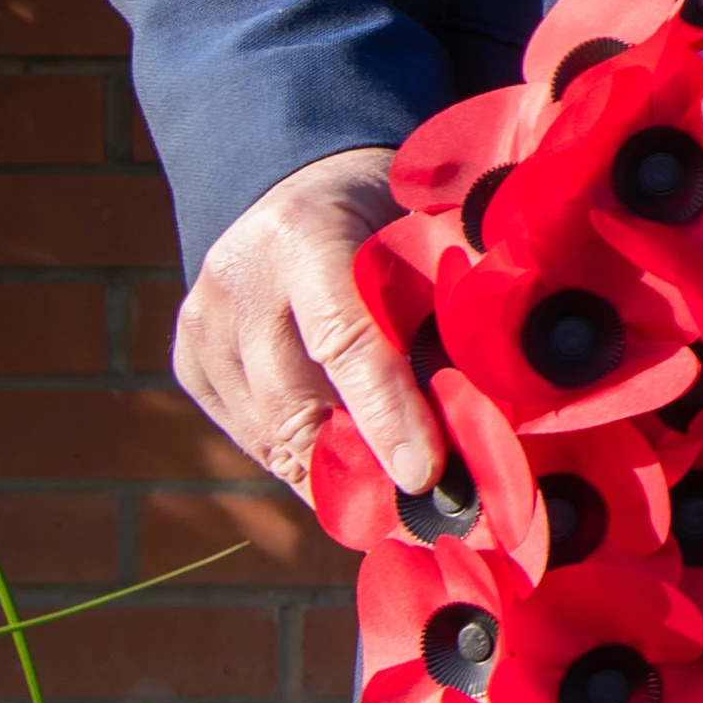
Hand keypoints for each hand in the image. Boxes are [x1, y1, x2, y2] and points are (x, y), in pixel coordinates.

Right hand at [169, 145, 436, 500]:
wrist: (293, 187)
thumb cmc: (383, 213)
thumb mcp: (423, 221)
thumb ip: (454, 282)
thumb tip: (513, 369)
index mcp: (305, 234)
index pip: (346, 339)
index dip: (387, 413)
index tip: (426, 475)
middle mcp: (238, 282)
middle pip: (297, 405)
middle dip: (364, 469)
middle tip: (428, 515)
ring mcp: (204, 327)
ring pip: (272, 436)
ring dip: (336, 480)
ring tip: (399, 511)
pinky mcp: (190, 364)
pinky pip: (254, 438)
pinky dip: (305, 465)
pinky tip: (352, 480)